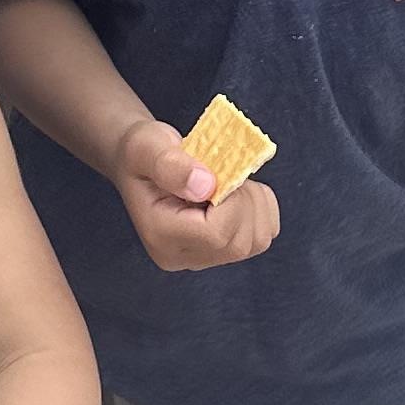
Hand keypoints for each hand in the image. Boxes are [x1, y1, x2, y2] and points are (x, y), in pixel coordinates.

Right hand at [113, 114, 281, 271]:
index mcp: (161, 236)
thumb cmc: (142, 151)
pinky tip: (235, 193)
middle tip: (222, 172)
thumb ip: (171, 165)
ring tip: (227, 181)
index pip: (217, 233)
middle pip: (240, 242)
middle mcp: (181, 256)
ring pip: (257, 241)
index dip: (230, 199)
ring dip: (255, 203)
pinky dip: (261, 208)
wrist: (142, 162)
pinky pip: (262, 235)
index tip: (216, 171)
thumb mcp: (147, 146)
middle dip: (245, 200)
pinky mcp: (221, 251)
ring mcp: (203, 258)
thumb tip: (206, 186)